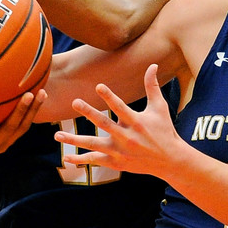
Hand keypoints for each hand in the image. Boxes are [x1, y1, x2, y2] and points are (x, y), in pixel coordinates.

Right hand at [0, 89, 46, 159]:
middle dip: (20, 112)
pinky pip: (27, 123)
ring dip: (34, 110)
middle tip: (29, 94)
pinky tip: (42, 93)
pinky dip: (35, 110)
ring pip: (24, 126)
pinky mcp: (15, 137)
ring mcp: (8, 142)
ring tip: (42, 92)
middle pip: (11, 128)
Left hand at [57, 64, 184, 176]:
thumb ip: (152, 86)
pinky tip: (66, 158)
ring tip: (57, 136)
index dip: (109, 96)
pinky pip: (95, 161)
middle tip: (74, 101)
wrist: (169, 160)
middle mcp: (126, 137)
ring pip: (93, 145)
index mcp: (136, 122)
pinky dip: (80, 160)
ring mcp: (120, 151)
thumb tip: (153, 65)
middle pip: (104, 123)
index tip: (98, 86)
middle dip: (89, 112)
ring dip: (74, 140)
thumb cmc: (164, 130)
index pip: (120, 107)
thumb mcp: (159, 107)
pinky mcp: (116, 163)